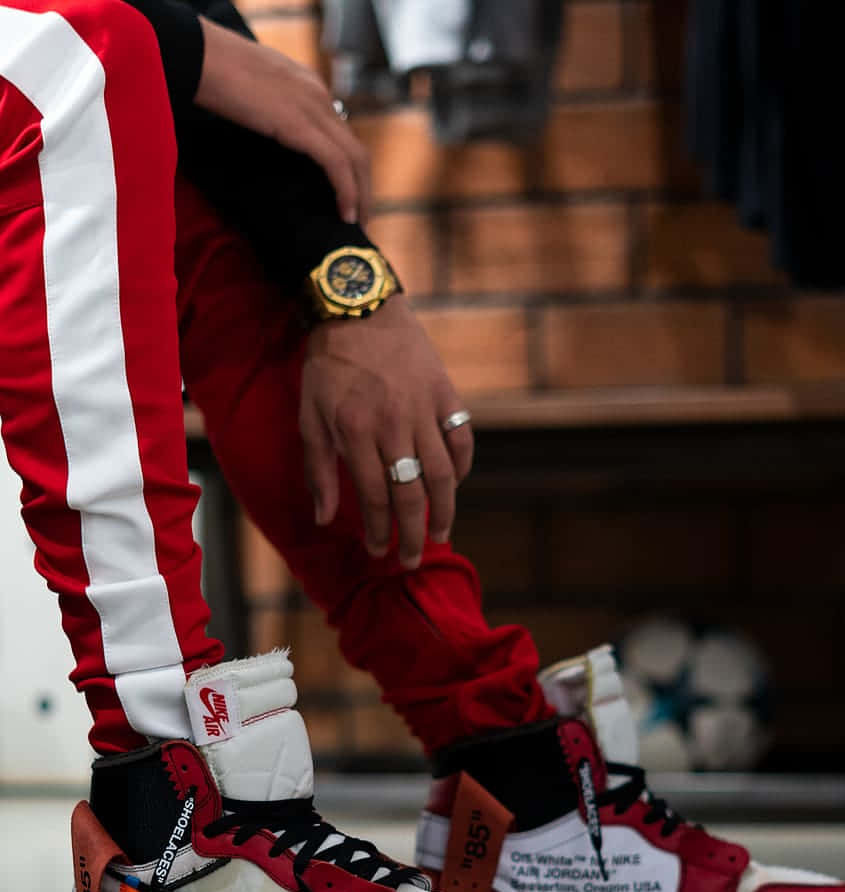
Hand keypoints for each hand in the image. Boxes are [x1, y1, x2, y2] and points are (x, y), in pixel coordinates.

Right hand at [195, 18, 370, 224]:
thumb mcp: (253, 93)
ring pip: (355, 158)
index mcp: (308, 86)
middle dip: (363, 187)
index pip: (341, 133)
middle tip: (361, 217)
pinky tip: (346, 214)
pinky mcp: (302, 125)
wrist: (200, 57)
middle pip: (356, 149)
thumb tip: (268, 139)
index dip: (349, 169)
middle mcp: (319, 95)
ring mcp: (314, 108)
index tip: (348, 196)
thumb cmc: (213, 72)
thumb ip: (270, 112)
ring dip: (361, 195)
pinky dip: (347, 191)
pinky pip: (338, 164)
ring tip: (357, 223)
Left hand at [299, 297, 473, 568]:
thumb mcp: (310, 416)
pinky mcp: (445, 392)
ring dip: (445, 510)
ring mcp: (424, 407)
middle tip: (413, 560)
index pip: (374, 496)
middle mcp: (393, 424)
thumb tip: (324, 519)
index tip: (379, 552)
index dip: (379, 531)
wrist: (358, 305)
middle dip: (412, 534)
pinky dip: (462, 465)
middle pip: (411, 493)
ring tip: (442, 534)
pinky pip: (462, 438)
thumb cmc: (328, 365)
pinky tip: (455, 484)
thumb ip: (318, 470)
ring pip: (443, 472)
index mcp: (356, 432)